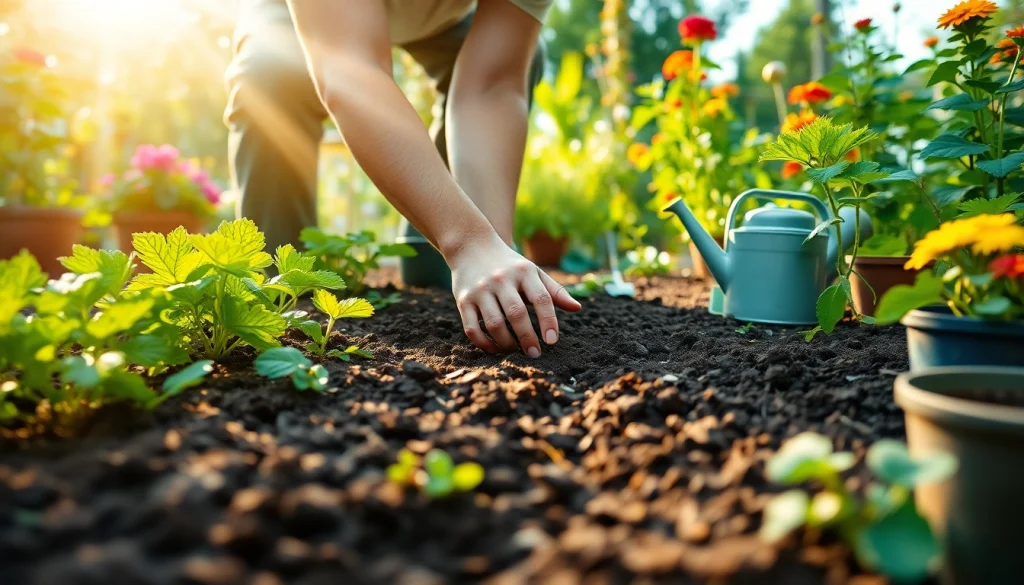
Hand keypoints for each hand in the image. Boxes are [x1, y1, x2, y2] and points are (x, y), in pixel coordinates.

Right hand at [447, 234, 581, 356]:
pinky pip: (472, 328)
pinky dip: (484, 343)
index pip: (541, 298)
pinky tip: (495, 348)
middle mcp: (501, 279)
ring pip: (494, 323)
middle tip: (535, 353)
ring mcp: (480, 290)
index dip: (548, 320)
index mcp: (523, 271)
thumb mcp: (533, 271)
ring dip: (507, 343)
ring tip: (515, 350)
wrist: (471, 246)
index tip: (552, 341)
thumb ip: (554, 291)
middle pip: (517, 313)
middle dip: (527, 337)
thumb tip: (577, 308)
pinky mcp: (463, 300)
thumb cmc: (509, 265)